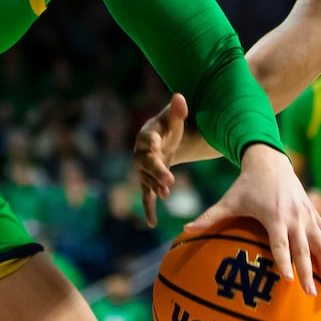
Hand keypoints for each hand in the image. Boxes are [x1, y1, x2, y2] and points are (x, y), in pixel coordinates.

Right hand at [133, 93, 188, 227]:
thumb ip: (177, 109)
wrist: (161, 139)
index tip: (156, 148)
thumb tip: (179, 96)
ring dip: (156, 187)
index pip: (149, 141)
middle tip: (169, 180)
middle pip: (148, 164)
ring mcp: (143, 169)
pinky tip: (152, 223)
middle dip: (157, 172)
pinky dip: (148, 208)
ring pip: (148, 179)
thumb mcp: (174, 117)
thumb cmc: (168, 126)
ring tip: (166, 193)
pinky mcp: (147, 181)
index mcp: (147, 136)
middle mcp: (141, 153)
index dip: (152, 144)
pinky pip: (146, 196)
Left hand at [181, 144, 320, 296]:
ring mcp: (307, 216)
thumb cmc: (246, 184)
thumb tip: (185, 230)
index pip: (280, 243)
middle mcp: (294, 216)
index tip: (287, 280)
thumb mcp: (228, 199)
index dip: (284, 261)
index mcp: (273, 215)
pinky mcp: (314, 215)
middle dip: (308, 272)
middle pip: (303, 248)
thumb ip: (209, 217)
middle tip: (312, 295)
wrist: (271, 161)